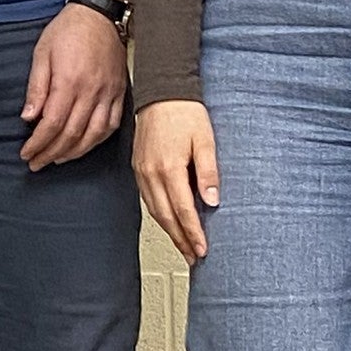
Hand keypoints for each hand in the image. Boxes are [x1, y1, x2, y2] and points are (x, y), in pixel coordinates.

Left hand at [21, 4, 128, 170]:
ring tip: (57, 159)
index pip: (52, 124)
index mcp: (69, 82)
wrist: (100, 13)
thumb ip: (36, 88)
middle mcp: (92, 91)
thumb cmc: (67, 30)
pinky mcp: (120, 92)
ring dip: (75, 152)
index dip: (38, 143)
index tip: (26, 153)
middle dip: (51, 153)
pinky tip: (85, 145)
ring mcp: (109, 93)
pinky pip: (113, 124)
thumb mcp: (41, 54)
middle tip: (36, 163)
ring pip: (94, 134)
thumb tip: (28, 118)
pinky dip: (98, 140)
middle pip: (71, 134)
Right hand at [133, 100, 218, 261]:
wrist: (162, 93)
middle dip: (180, 240)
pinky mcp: (138, 169)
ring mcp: (141, 172)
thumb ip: (208, 171)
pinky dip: (159, 216)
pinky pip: (148, 200)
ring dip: (169, 231)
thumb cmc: (185, 113)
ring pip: (155, 211)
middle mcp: (150, 174)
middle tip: (193, 257)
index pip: (183, 210)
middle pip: (166, 217)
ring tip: (182, 246)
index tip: (203, 249)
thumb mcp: (205, 140)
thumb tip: (212, 200)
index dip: (194, 233)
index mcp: (168, 168)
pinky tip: (168, 221)